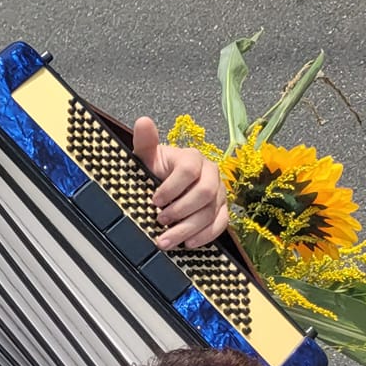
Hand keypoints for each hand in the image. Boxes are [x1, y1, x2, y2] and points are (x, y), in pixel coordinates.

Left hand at [135, 115, 230, 249]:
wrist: (167, 183)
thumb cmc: (157, 170)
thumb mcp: (148, 157)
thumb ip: (146, 142)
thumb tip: (143, 121)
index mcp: (193, 158)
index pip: (189, 170)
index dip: (172, 187)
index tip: (154, 200)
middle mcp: (211, 173)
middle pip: (205, 192)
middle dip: (181, 210)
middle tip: (160, 221)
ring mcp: (219, 193)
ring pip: (211, 211)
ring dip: (187, 229)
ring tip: (165, 241)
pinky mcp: (222, 210)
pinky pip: (221, 224)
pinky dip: (205, 236)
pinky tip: (188, 244)